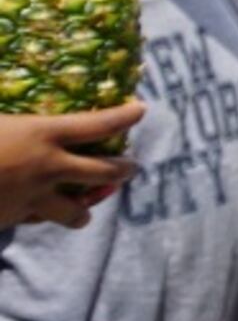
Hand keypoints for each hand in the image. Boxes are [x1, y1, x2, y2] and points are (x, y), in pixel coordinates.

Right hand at [0, 105, 142, 226]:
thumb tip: (18, 100)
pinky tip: (43, 210)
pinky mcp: (14, 218)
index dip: (124, 117)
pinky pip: (42, 220)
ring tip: (87, 205)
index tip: (140, 110)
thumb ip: (18, 118)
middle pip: (105, 172)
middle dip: (125, 169)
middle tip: (132, 166)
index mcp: (41, 133)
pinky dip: (45, 215)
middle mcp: (48, 166)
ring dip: (85, 210)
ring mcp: (34, 196)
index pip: (98, 124)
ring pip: (78, 213)